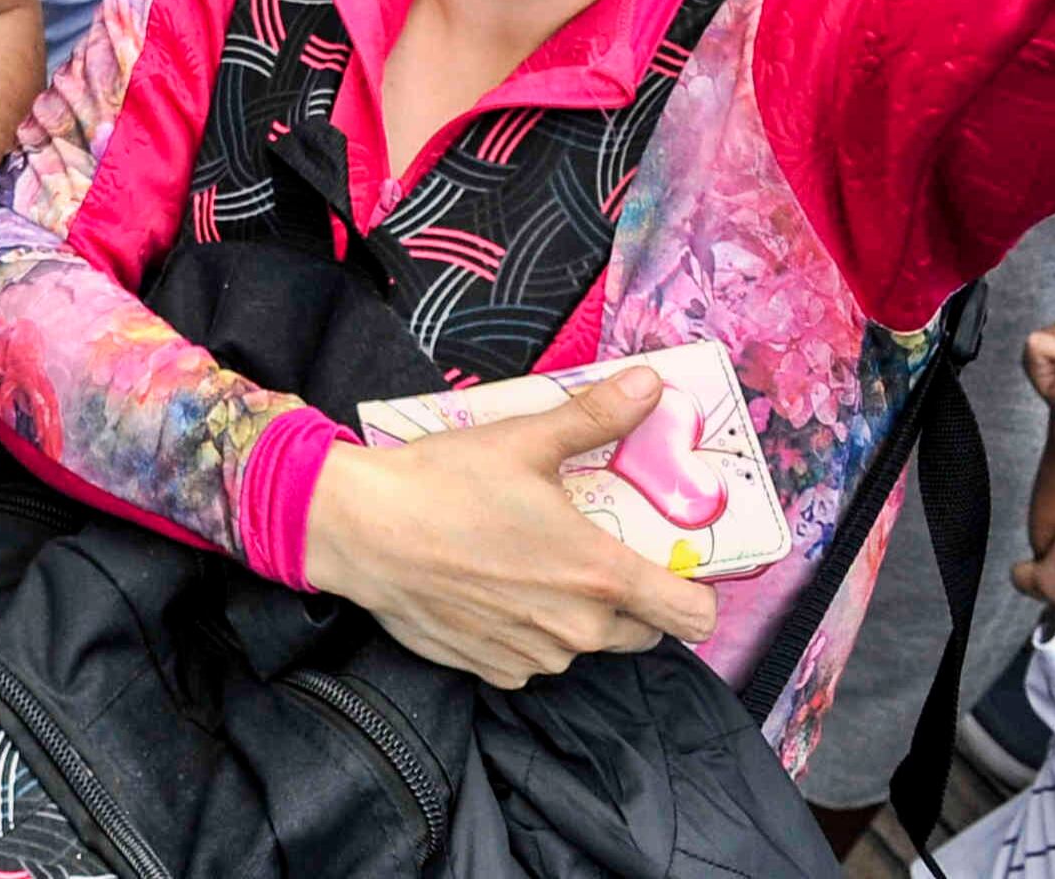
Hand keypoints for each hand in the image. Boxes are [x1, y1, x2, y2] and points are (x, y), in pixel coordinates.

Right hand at [302, 369, 720, 687]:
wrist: (360, 530)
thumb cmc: (443, 484)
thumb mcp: (524, 439)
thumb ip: (597, 417)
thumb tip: (652, 384)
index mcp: (600, 574)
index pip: (693, 615)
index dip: (694, 590)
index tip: (671, 564)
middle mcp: (577, 629)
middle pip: (642, 631)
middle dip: (629, 598)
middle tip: (587, 551)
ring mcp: (535, 656)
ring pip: (584, 644)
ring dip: (574, 616)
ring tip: (529, 565)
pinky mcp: (493, 670)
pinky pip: (534, 657)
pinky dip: (527, 632)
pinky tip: (492, 590)